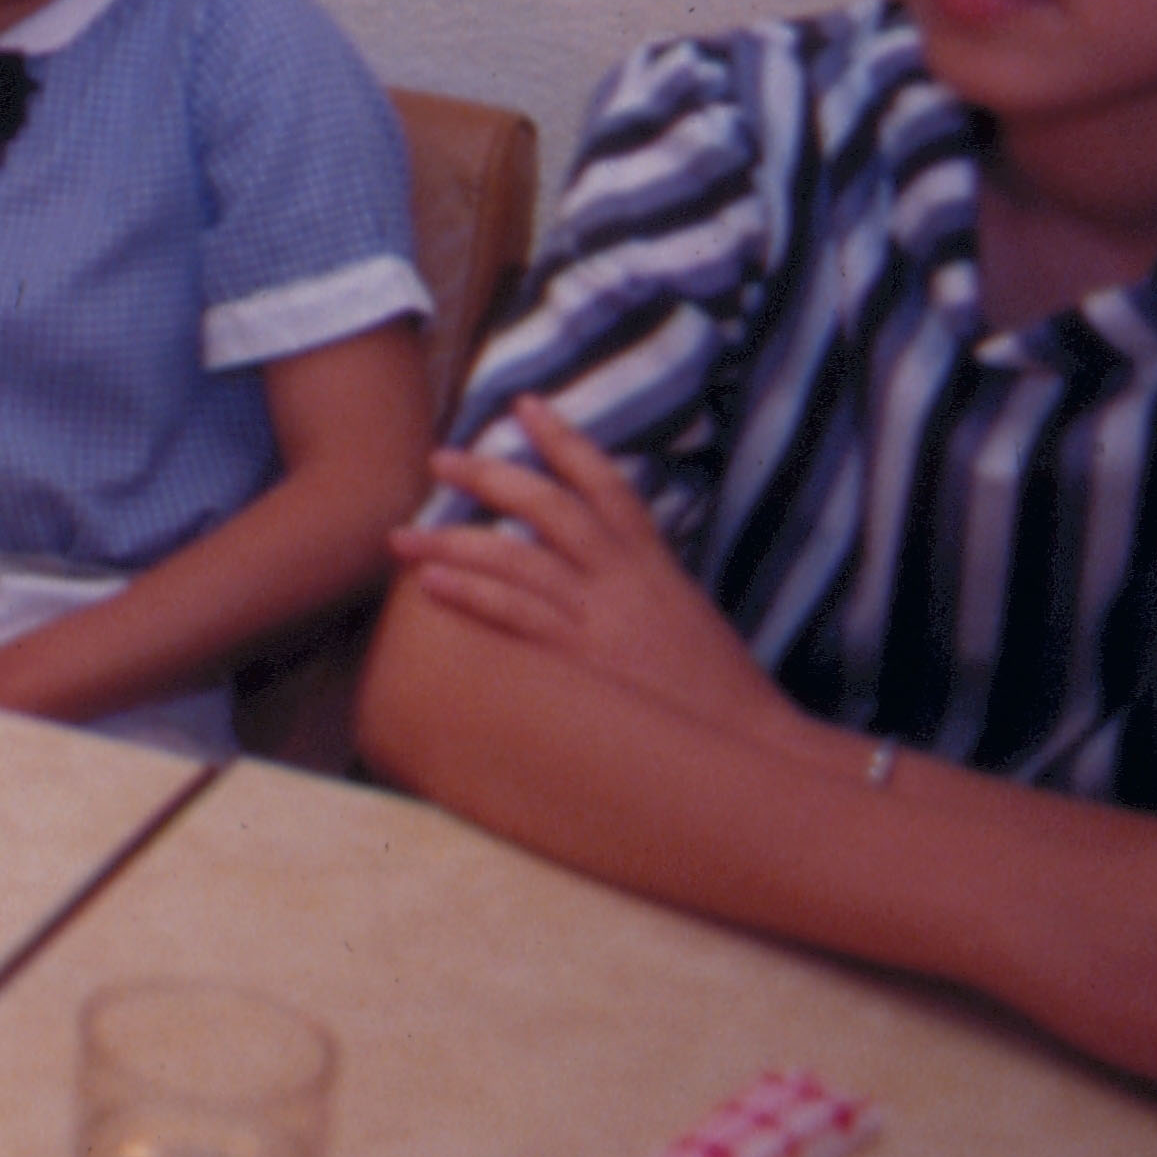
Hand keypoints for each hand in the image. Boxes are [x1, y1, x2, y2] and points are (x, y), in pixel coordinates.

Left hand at [395, 397, 797, 744]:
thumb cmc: (720, 692)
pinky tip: (430, 583)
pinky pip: (515, 616)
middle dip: (488, 477)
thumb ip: (643, 583)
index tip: (525, 406)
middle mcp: (625, 579)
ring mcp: (602, 618)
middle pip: (547, 506)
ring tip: (403, 535)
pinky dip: (470, 594)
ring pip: (516, 557)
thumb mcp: (687, 616)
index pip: (606, 483)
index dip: (564, 440)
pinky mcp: (584, 663)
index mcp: (655, 564)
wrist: (753, 750)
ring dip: (453, 541)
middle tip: (440, 459)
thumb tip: (600, 565)